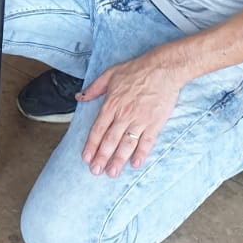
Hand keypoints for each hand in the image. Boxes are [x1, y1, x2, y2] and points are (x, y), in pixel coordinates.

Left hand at [78, 50, 182, 177]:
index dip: (91, 145)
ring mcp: (140, 120)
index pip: (97, 129)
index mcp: (111, 104)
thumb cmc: (136, 70)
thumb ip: (94, 88)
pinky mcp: (155, 123)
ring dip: (118, 160)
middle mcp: (123, 114)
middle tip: (95, 172)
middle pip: (110, 140)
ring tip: (112, 173)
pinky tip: (135, 164)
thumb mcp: (110, 74)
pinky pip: (146, 142)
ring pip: (126, 144)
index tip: (86, 158)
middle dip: (101, 157)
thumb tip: (79, 97)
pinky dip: (141, 154)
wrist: (162, 68)